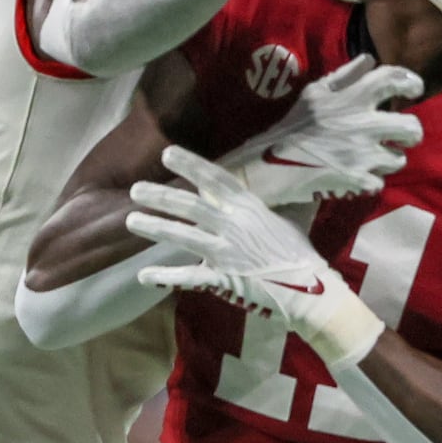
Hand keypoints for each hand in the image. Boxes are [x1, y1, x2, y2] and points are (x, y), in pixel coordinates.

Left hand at [128, 148, 383, 366]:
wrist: (310, 289)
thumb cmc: (300, 255)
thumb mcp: (283, 221)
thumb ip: (261, 209)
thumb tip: (258, 192)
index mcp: (250, 207)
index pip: (216, 179)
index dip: (191, 164)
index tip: (167, 153)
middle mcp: (234, 225)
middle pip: (191, 205)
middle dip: (161, 196)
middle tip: (135, 189)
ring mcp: (226, 252)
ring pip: (183, 235)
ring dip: (155, 226)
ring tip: (131, 220)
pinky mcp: (222, 277)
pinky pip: (188, 276)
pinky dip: (164, 276)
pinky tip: (143, 275)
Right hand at [219, 54, 422, 205]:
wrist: (270, 163)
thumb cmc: (293, 126)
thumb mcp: (315, 93)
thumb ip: (346, 76)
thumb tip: (370, 59)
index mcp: (352, 98)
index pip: (392, 79)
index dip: (410, 81)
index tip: (414, 89)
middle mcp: (362, 124)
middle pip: (411, 127)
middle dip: (411, 133)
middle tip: (402, 136)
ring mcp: (361, 154)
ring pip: (398, 159)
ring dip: (390, 159)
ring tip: (375, 159)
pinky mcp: (356, 180)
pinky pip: (378, 183)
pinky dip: (370, 182)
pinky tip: (358, 176)